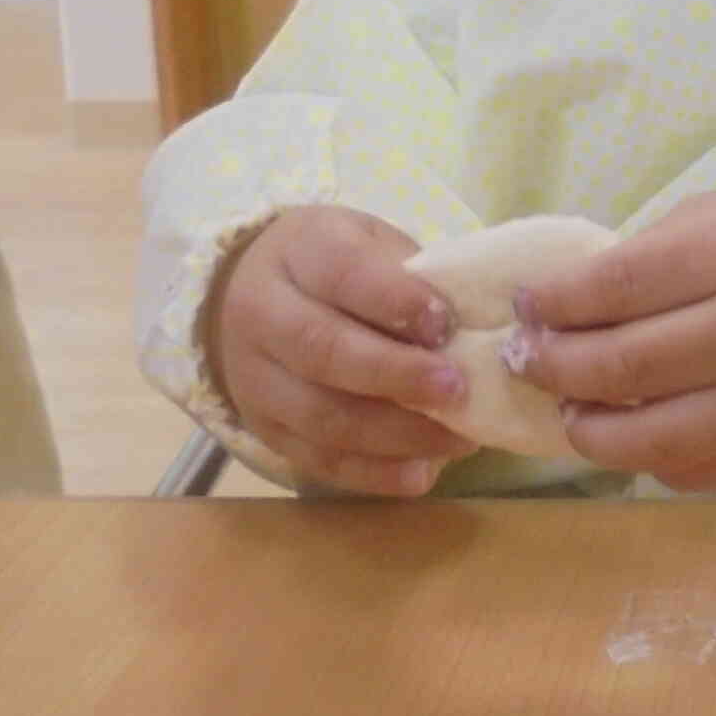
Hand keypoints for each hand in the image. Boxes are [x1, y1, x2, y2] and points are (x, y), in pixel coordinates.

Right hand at [209, 207, 472, 495]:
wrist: (245, 294)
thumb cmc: (334, 264)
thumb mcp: (370, 242)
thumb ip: (411, 276)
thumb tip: (470, 324)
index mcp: (301, 251)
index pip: (344, 274)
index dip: (396, 301)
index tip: (446, 325)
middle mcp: (264, 314)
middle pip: (325, 350)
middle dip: (396, 375)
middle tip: (456, 389)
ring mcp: (256, 378)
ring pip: (322, 415)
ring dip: (395, 434)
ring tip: (456, 439)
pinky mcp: (263, 429)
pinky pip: (316, 459)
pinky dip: (372, 473)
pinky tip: (420, 474)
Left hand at [511, 192, 715, 493]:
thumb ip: (642, 259)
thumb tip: (550, 311)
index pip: (617, 286)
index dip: (555, 302)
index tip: (523, 306)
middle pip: (622, 365)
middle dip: (553, 364)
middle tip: (524, 357)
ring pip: (645, 438)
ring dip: (585, 426)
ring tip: (568, 405)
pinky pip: (681, 470)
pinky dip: (639, 455)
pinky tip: (627, 426)